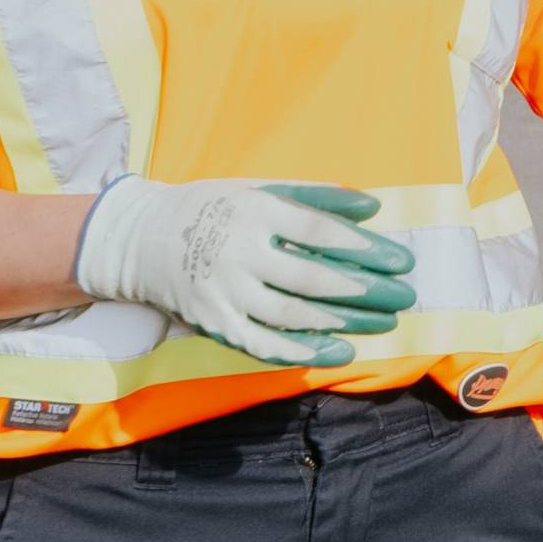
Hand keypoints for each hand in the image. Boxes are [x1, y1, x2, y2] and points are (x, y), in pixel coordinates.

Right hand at [74, 180, 417, 368]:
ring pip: (291, 315)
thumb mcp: (259, 190)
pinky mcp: (212, 322)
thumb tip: (371, 209)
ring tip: (383, 323)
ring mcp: (222, 292)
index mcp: (253, 212)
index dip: (364, 248)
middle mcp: (237, 253)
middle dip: (365, 291)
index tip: (400, 261)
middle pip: (312, 278)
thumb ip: (316, 198)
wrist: (138, 239)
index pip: (320, 233)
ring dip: (343, 322)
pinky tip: (339, 351)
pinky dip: (302, 351)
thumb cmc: (213, 208)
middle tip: (403, 297)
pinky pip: (262, 344)